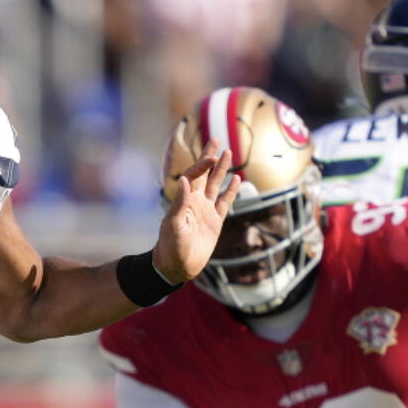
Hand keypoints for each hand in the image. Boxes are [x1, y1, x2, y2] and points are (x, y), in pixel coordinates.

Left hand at [151, 139, 239, 282]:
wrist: (177, 267)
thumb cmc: (170, 247)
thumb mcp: (173, 225)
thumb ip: (179, 202)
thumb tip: (184, 180)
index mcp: (183, 200)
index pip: (193, 176)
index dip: (202, 165)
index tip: (212, 156)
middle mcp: (194, 202)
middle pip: (204, 174)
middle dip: (209, 157)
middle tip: (215, 139)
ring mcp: (205, 211)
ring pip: (215, 185)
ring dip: (221, 170)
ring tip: (228, 153)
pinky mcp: (215, 222)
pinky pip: (224, 202)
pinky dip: (231, 191)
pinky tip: (236, 179)